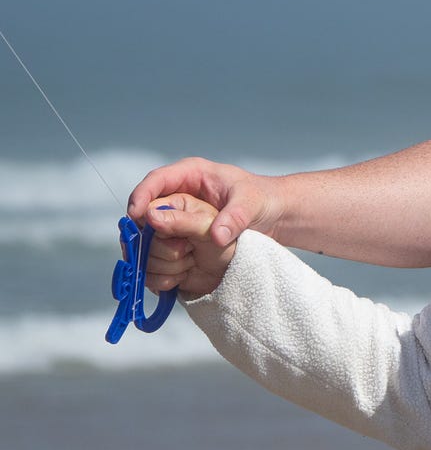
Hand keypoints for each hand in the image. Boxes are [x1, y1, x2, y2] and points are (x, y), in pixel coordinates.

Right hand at [127, 156, 282, 248]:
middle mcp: (178, 195)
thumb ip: (235, 217)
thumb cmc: (262, 199)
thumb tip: (216, 236)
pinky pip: (158, 251)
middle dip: (142, 230)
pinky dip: (161, 263)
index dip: (141, 196)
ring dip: (151, 250)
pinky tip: (175, 274)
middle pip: (144, 210)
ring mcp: (176, 218)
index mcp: (191, 175)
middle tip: (141, 247)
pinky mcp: (179, 238)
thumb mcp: (251, 204)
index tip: (136, 215)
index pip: (156, 181)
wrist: (275, 216)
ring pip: (147, 234)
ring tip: (168, 262)